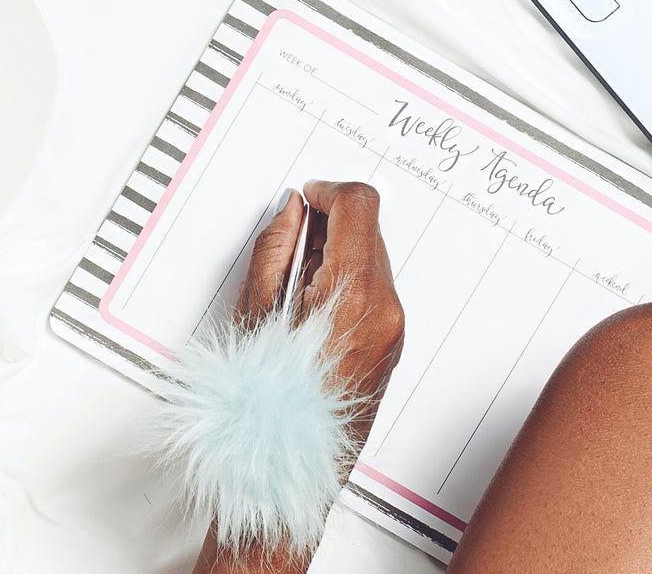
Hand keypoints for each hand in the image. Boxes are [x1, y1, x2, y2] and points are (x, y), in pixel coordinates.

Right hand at [237, 181, 404, 440]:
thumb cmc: (268, 400)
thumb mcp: (257, 308)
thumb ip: (276, 246)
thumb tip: (293, 211)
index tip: (311, 196)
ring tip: (297, 290)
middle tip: (293, 247)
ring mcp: (393, 327)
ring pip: (372, 259)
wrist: (291, 459)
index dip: (330, 191)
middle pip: (368, 230)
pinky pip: (375, 289)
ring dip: (338, 255)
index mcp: (352, 292)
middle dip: (330, 226)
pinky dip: (348, 282)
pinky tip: (313, 310)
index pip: (358, 206)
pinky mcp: (393, 341)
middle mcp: (384, 307)